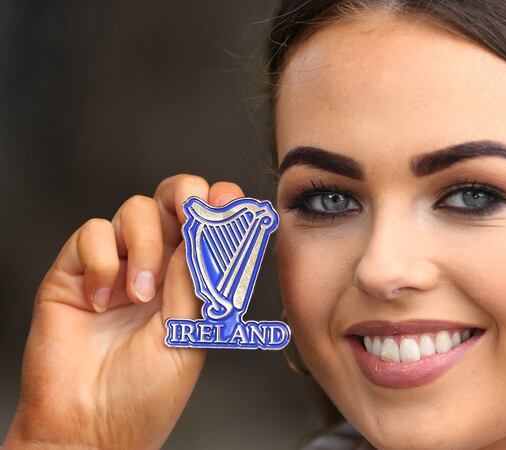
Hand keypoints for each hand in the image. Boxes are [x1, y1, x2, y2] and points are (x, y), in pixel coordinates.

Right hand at [4, 175, 245, 448]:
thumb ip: (195, 282)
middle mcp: (155, 265)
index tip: (230, 203)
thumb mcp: (188, 336)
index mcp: (191, 279)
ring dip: (145, 247)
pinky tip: (102, 301)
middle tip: (191, 213)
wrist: (92, 429)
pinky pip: (92, 233)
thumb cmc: (144, 395)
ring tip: (141, 297)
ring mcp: (115, 265)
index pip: (208, 224)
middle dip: (186, 194)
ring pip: (135, 210)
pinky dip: (102, 261)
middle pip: (171, 199)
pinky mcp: (75, 271)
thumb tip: (206, 230)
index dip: (220, 205)